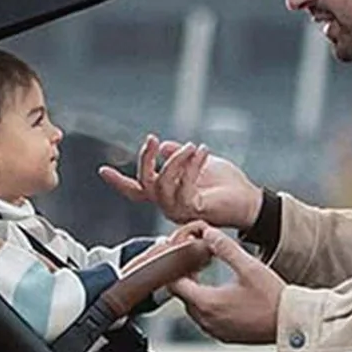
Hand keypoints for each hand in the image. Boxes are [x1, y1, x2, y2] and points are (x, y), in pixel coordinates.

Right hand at [99, 135, 262, 229]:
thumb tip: (165, 145)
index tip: (102, 170)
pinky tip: (201, 152)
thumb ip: (179, 157)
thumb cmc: (228, 185)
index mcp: (167, 194)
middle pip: (145, 185)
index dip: (119, 182)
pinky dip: (190, 166)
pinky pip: (183, 188)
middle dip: (146, 160)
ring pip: (161, 186)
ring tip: (190, 146)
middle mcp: (169, 205)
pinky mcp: (194, 211)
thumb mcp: (200, 163)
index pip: (136, 191)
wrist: (250, 201)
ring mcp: (180, 211)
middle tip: (153, 140)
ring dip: (174, 162)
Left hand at [169, 227, 284, 344]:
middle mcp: (206, 320)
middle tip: (197, 262)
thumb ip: (225, 248)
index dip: (175, 268)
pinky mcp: (224, 336)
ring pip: (193, 308)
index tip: (183, 258)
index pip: (174, 284)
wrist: (290, 325)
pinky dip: (207, 306)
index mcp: (207, 303)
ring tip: (208, 277)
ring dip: (196, 292)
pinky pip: (206, 319)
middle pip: (182, 296)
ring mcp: (214, 330)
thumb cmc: (273, 299)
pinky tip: (221, 295)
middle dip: (186, 278)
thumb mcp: (249, 267)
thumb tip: (208, 233)